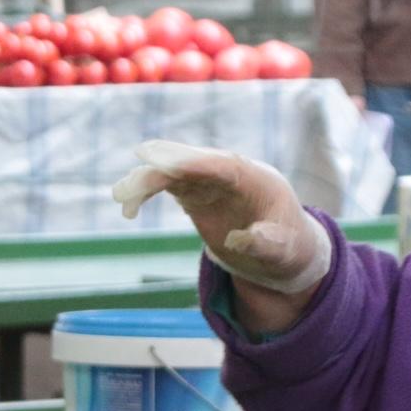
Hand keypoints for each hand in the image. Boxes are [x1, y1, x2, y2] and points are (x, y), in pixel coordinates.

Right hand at [110, 141, 330, 295]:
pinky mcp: (195, 194)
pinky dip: (147, 192)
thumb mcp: (284, 251)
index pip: (224, 165)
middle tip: (140, 159)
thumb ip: (266, 244)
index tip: (171, 162)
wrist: (282, 249)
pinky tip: (129, 208)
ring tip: (122, 196)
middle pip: (195, 160)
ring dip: (149, 178)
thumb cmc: (289, 247)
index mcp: (256, 179)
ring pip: (175, 171)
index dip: (198, 162)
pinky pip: (167, 186)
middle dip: (168, 160)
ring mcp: (210, 182)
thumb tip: (240, 240)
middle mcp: (230, 174)